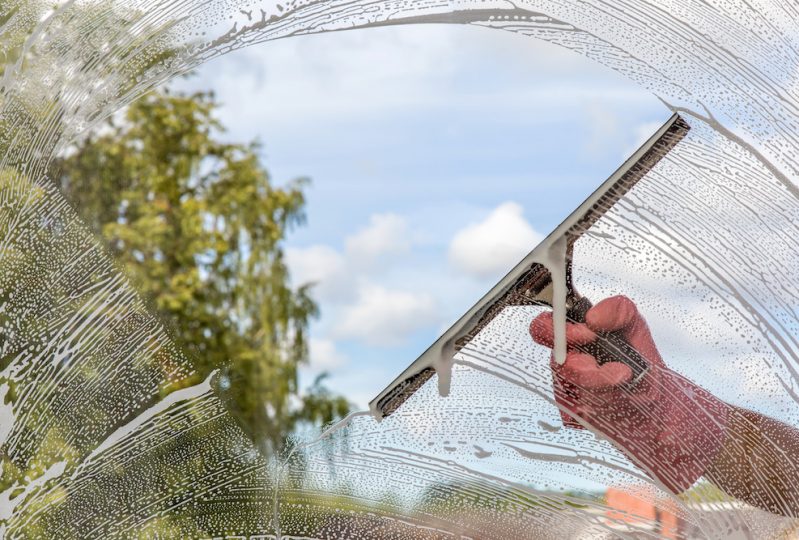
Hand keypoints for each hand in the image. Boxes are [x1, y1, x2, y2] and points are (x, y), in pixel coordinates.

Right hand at [529, 295, 728, 492]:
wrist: (660, 406)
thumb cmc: (642, 366)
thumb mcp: (636, 328)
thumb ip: (618, 310)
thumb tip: (593, 315)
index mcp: (574, 336)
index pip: (545, 326)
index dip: (556, 327)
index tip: (588, 331)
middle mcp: (566, 362)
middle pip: (553, 359)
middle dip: (576, 361)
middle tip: (598, 362)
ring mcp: (567, 390)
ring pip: (568, 385)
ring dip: (598, 380)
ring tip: (623, 378)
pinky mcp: (575, 415)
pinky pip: (575, 409)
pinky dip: (600, 401)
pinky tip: (616, 399)